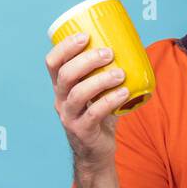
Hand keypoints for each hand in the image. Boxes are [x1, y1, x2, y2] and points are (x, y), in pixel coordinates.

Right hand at [46, 33, 130, 172]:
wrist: (96, 151)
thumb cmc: (99, 116)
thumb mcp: (97, 92)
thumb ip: (105, 73)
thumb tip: (133, 47)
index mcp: (61, 86)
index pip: (53, 62)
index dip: (65, 46)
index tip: (85, 35)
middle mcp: (60, 100)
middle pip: (65, 75)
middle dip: (87, 60)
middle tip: (109, 53)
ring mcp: (69, 116)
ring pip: (78, 93)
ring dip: (100, 80)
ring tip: (120, 73)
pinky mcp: (82, 130)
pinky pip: (93, 113)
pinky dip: (110, 101)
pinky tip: (124, 93)